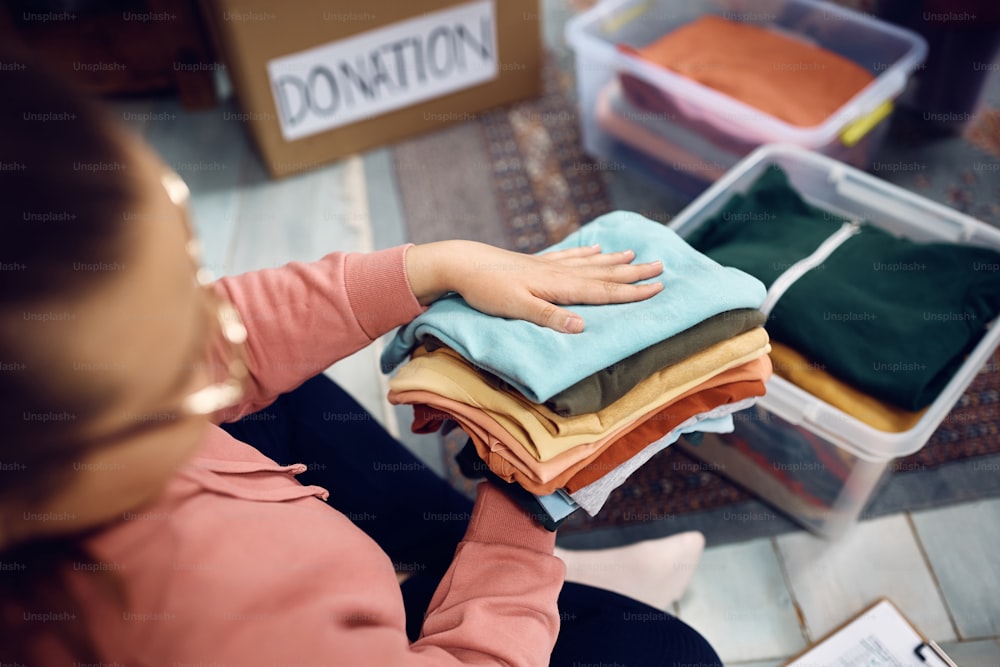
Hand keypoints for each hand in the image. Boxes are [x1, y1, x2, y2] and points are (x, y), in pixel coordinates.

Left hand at [405, 240, 663, 332]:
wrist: (462, 263)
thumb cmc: (487, 289)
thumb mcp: (516, 307)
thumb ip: (549, 316)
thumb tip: (583, 326)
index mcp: (558, 286)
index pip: (603, 291)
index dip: (631, 292)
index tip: (658, 288)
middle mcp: (559, 272)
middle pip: (604, 274)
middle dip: (633, 274)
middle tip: (662, 267)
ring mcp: (549, 265)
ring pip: (590, 263)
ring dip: (614, 262)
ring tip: (635, 256)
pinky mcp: (537, 262)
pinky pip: (570, 256)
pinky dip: (586, 253)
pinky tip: (596, 249)